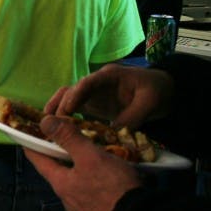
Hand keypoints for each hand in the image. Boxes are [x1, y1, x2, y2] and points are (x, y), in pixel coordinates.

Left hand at [25, 116, 142, 210]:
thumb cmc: (113, 188)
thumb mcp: (90, 156)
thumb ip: (68, 138)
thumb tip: (45, 122)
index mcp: (60, 184)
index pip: (38, 160)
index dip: (31, 144)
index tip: (26, 133)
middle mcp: (68, 199)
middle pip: (58, 172)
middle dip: (60, 155)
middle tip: (66, 140)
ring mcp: (84, 210)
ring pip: (77, 183)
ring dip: (80, 169)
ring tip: (92, 156)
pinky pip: (93, 194)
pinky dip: (96, 182)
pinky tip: (109, 176)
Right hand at [43, 63, 174, 128]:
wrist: (163, 91)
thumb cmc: (157, 91)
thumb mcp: (149, 102)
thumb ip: (132, 116)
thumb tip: (113, 134)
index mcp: (109, 76)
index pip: (87, 83)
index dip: (75, 95)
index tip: (67, 110)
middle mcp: (96, 83)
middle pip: (72, 90)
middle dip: (61, 105)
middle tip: (54, 124)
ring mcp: (92, 93)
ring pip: (68, 97)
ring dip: (56, 109)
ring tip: (47, 125)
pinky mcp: (93, 104)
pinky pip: (73, 107)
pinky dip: (64, 116)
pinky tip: (58, 129)